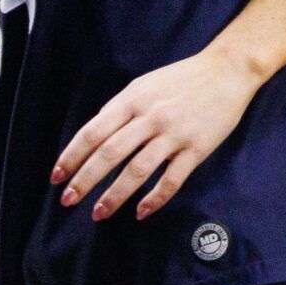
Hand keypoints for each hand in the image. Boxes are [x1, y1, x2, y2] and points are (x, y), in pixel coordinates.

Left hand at [51, 51, 265, 221]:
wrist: (228, 70)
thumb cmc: (182, 78)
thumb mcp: (144, 85)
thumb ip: (120, 109)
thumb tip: (95, 138)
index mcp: (133, 100)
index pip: (93, 132)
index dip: (72, 157)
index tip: (57, 177)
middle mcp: (150, 117)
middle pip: (109, 154)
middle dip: (85, 180)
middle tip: (67, 201)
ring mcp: (174, 134)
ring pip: (137, 170)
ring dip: (114, 195)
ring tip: (98, 213)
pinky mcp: (197, 147)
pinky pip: (172, 179)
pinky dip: (155, 198)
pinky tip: (141, 212)